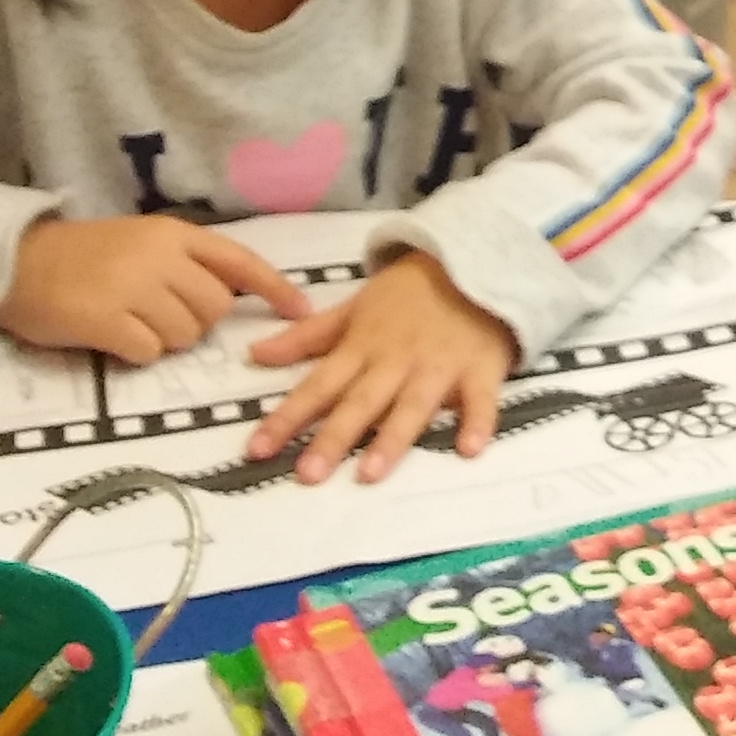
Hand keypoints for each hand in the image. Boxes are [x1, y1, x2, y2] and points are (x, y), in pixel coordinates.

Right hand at [0, 215, 312, 362]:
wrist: (14, 263)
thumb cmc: (80, 256)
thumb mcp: (140, 242)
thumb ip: (184, 262)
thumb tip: (231, 293)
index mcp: (173, 234)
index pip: (239, 260)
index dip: (274, 288)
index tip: (300, 309)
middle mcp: (160, 256)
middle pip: (215, 309)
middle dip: (197, 323)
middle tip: (157, 315)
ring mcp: (133, 287)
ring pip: (186, 336)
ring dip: (165, 340)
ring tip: (130, 322)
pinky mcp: (107, 320)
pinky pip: (149, 353)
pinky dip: (135, 353)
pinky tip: (111, 337)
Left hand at [244, 252, 515, 484]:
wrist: (475, 261)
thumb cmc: (409, 293)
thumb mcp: (354, 307)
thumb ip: (307, 336)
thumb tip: (255, 354)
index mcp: (362, 346)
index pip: (317, 385)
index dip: (286, 417)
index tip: (256, 450)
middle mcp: (396, 361)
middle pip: (360, 402)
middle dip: (333, 437)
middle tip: (307, 475)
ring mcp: (440, 366)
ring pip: (412, 406)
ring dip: (392, 439)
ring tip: (370, 475)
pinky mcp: (481, 369)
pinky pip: (480, 400)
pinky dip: (478, 422)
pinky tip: (469, 449)